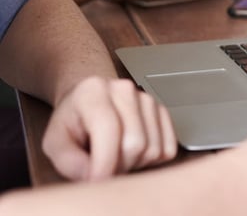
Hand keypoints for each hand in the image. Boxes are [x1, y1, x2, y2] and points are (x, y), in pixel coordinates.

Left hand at [41, 76, 176, 180]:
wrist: (89, 99)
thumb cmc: (73, 120)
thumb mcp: (54, 141)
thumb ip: (68, 161)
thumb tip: (93, 176)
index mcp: (94, 92)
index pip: (109, 130)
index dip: (104, 163)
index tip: (96, 182)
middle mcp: (125, 90)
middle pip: (135, 143)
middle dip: (118, 166)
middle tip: (103, 167)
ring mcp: (147, 99)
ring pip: (153, 148)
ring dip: (135, 164)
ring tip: (116, 157)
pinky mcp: (162, 111)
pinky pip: (168, 147)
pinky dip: (151, 160)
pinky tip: (133, 153)